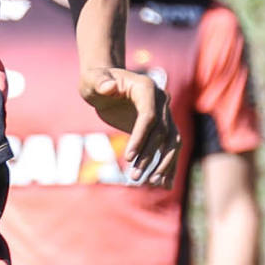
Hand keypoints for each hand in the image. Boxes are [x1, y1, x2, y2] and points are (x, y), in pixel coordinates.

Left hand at [81, 68, 176, 187]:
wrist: (105, 82)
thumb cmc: (95, 80)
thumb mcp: (92, 80)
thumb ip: (100, 82)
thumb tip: (109, 87)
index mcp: (146, 88)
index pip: (148, 116)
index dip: (140, 137)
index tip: (128, 157)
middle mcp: (161, 100)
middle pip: (162, 132)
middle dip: (150, 156)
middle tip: (135, 177)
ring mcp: (165, 113)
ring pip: (172, 142)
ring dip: (163, 164)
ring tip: (152, 184)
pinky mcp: (162, 126)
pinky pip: (169, 147)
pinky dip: (168, 165)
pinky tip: (164, 184)